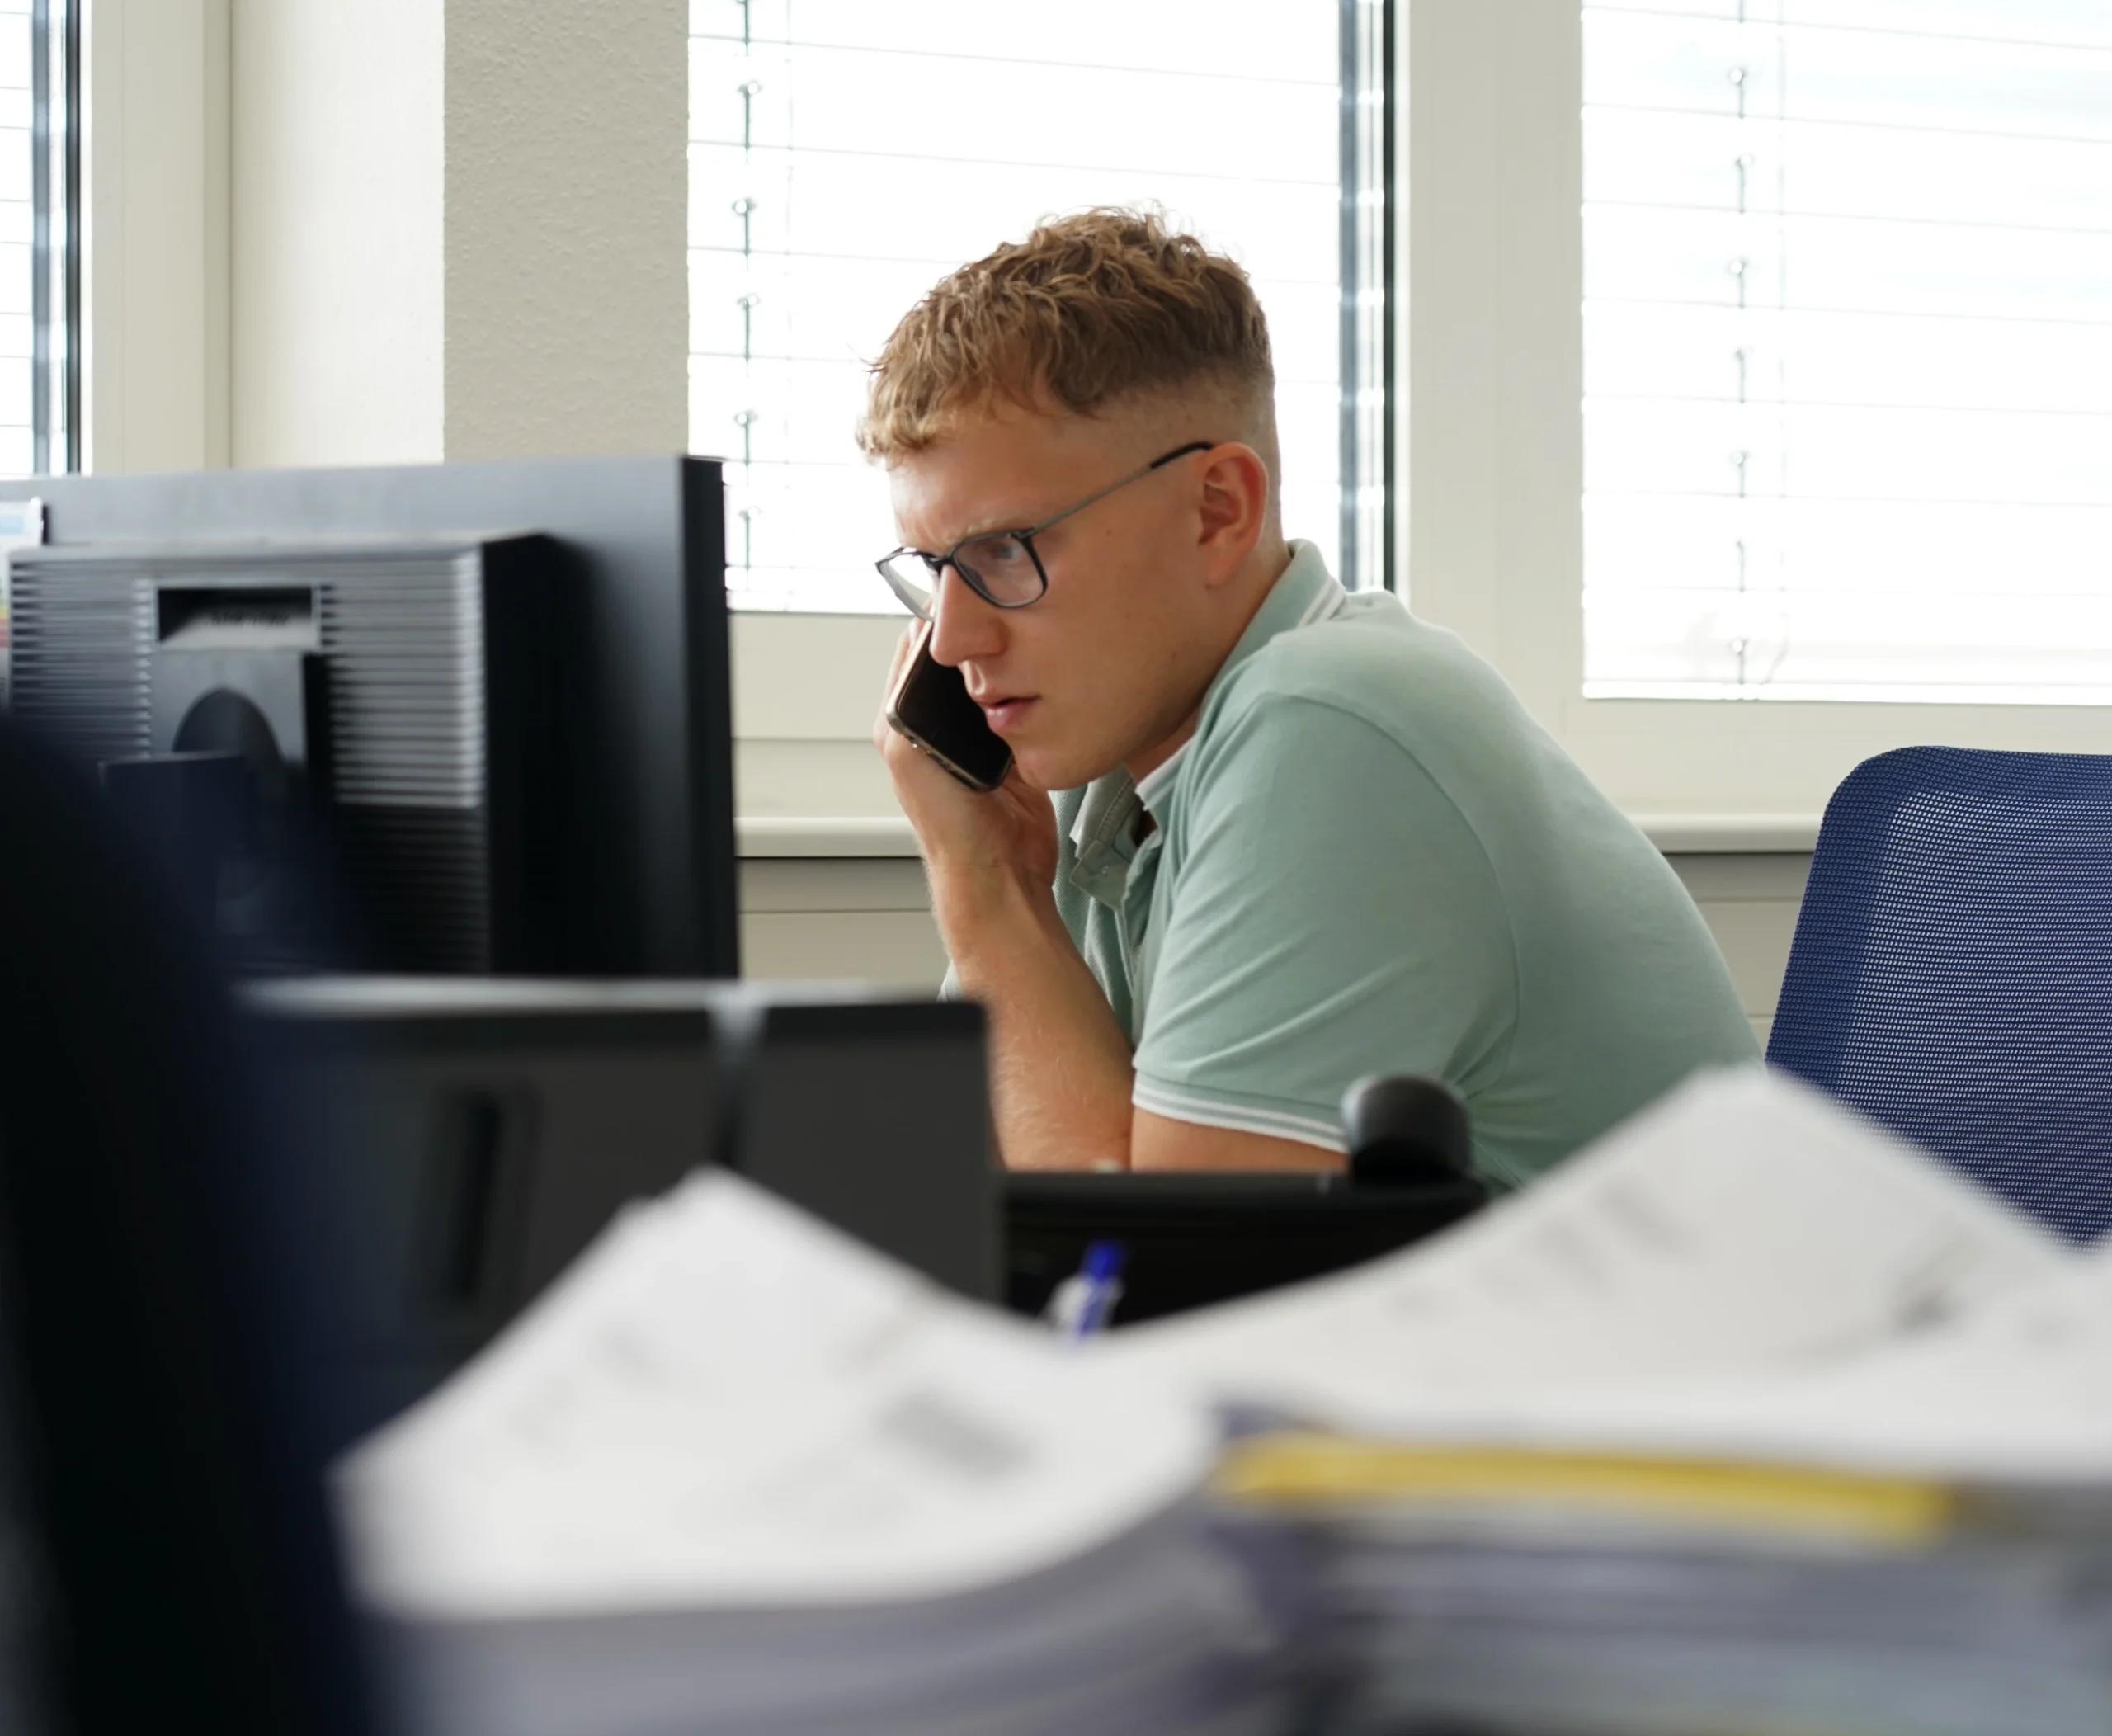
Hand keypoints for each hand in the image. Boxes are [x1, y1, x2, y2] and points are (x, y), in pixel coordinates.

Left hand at [875, 624, 1058, 901]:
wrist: (1000, 870)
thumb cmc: (951, 827)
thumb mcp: (908, 754)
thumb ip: (905, 698)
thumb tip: (917, 643)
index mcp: (902, 720)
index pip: (916, 650)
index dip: (938, 625)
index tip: (966, 603)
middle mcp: (936, 723)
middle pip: (959, 658)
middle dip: (978, 640)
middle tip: (1001, 621)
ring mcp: (976, 733)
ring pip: (993, 674)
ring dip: (1007, 663)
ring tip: (1023, 644)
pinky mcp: (1012, 744)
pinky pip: (1022, 700)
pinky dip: (1030, 687)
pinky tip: (1039, 678)